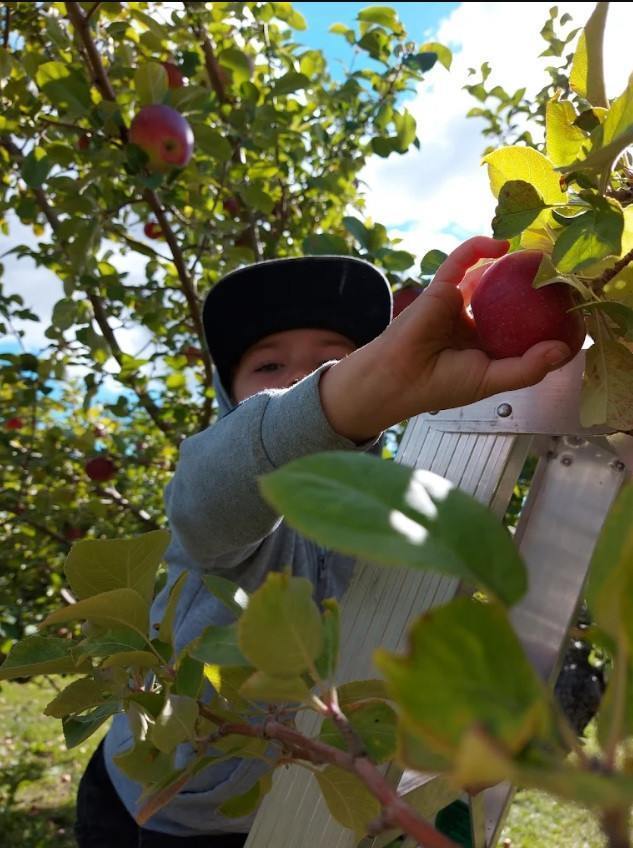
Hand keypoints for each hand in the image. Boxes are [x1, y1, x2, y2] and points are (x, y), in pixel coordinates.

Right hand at [320, 236, 571, 442]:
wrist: (398, 378)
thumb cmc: (440, 385)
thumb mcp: (493, 380)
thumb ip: (529, 368)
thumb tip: (564, 350)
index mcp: (483, 347)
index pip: (518, 328)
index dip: (541, 317)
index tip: (567, 308)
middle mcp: (471, 323)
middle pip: (507, 299)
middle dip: (530, 285)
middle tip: (558, 275)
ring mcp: (456, 304)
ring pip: (486, 277)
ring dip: (510, 263)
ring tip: (536, 254)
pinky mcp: (440, 287)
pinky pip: (461, 261)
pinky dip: (478, 248)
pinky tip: (503, 244)